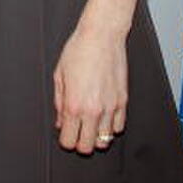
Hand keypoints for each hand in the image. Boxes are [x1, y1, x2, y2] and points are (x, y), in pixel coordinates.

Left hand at [53, 22, 127, 153]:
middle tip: (77, 131)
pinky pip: (118, 127)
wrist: (101, 36)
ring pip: (105, 141)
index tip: (65, 133)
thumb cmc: (78, 50)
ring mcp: (110, 107)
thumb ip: (59, 102)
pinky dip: (111, 126)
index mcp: (74, 105)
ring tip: (91, 124)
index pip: (69, 141)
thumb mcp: (59, 75)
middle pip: (87, 147)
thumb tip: (61, 121)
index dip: (65, 140)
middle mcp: (93, 110)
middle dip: (80, 142)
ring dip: (96, 136)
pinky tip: (104, 116)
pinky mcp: (123, 101)